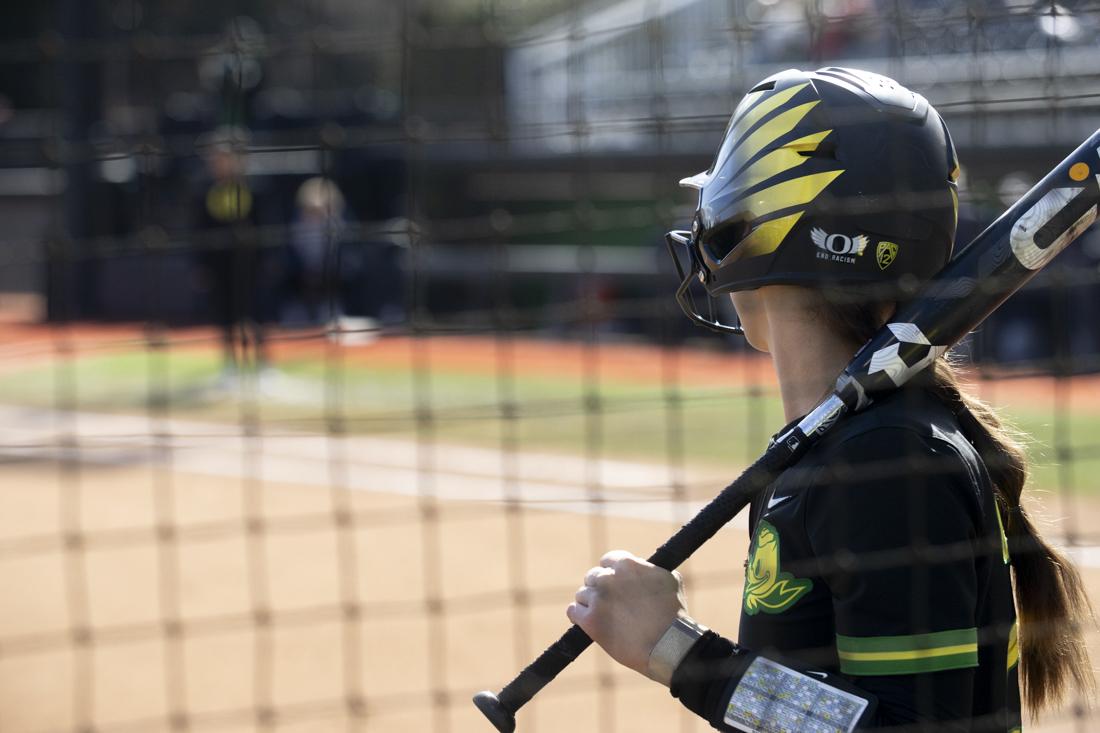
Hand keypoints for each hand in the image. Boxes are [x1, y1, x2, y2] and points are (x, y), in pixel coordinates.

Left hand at [566, 550, 687, 676]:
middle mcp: (608, 578)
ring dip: (590, 604)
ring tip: (604, 617)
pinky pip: (573, 612)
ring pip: (582, 595)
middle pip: (592, 578)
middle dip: (599, 589)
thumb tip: (647, 568)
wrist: (668, 644)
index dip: (611, 573)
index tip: (615, 584)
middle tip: (609, 603)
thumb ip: (652, 570)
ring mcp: (597, 599)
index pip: (606, 561)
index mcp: (626, 564)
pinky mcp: (590, 620)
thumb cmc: (673, 614)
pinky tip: (587, 622)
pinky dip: (579, 616)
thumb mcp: (670, 580)